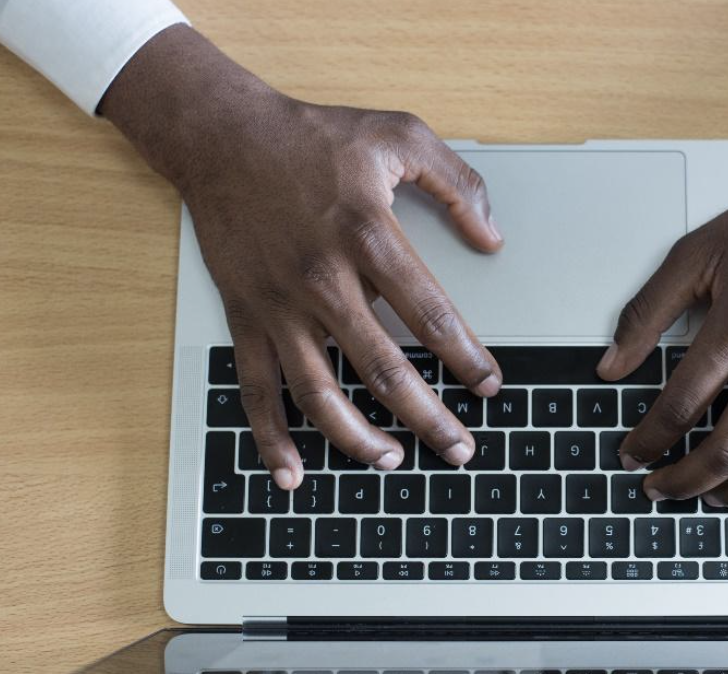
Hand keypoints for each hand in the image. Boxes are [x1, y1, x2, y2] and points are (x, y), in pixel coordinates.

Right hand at [101, 26, 503, 489]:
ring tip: (395, 462)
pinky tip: (292, 472)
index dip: (466, 357)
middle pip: (383, 369)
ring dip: (358, 439)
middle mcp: (323, 280)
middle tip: (461, 450)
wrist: (221, 136)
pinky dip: (271, 436)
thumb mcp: (398, 134)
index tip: (490, 385)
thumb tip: (493, 236)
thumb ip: (457, 183)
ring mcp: (279, 306)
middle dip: (428, 418)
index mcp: (368, 236)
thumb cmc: (313, 136)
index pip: (431, 315)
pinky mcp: (246, 317)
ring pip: (320, 392)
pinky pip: (256, 389)